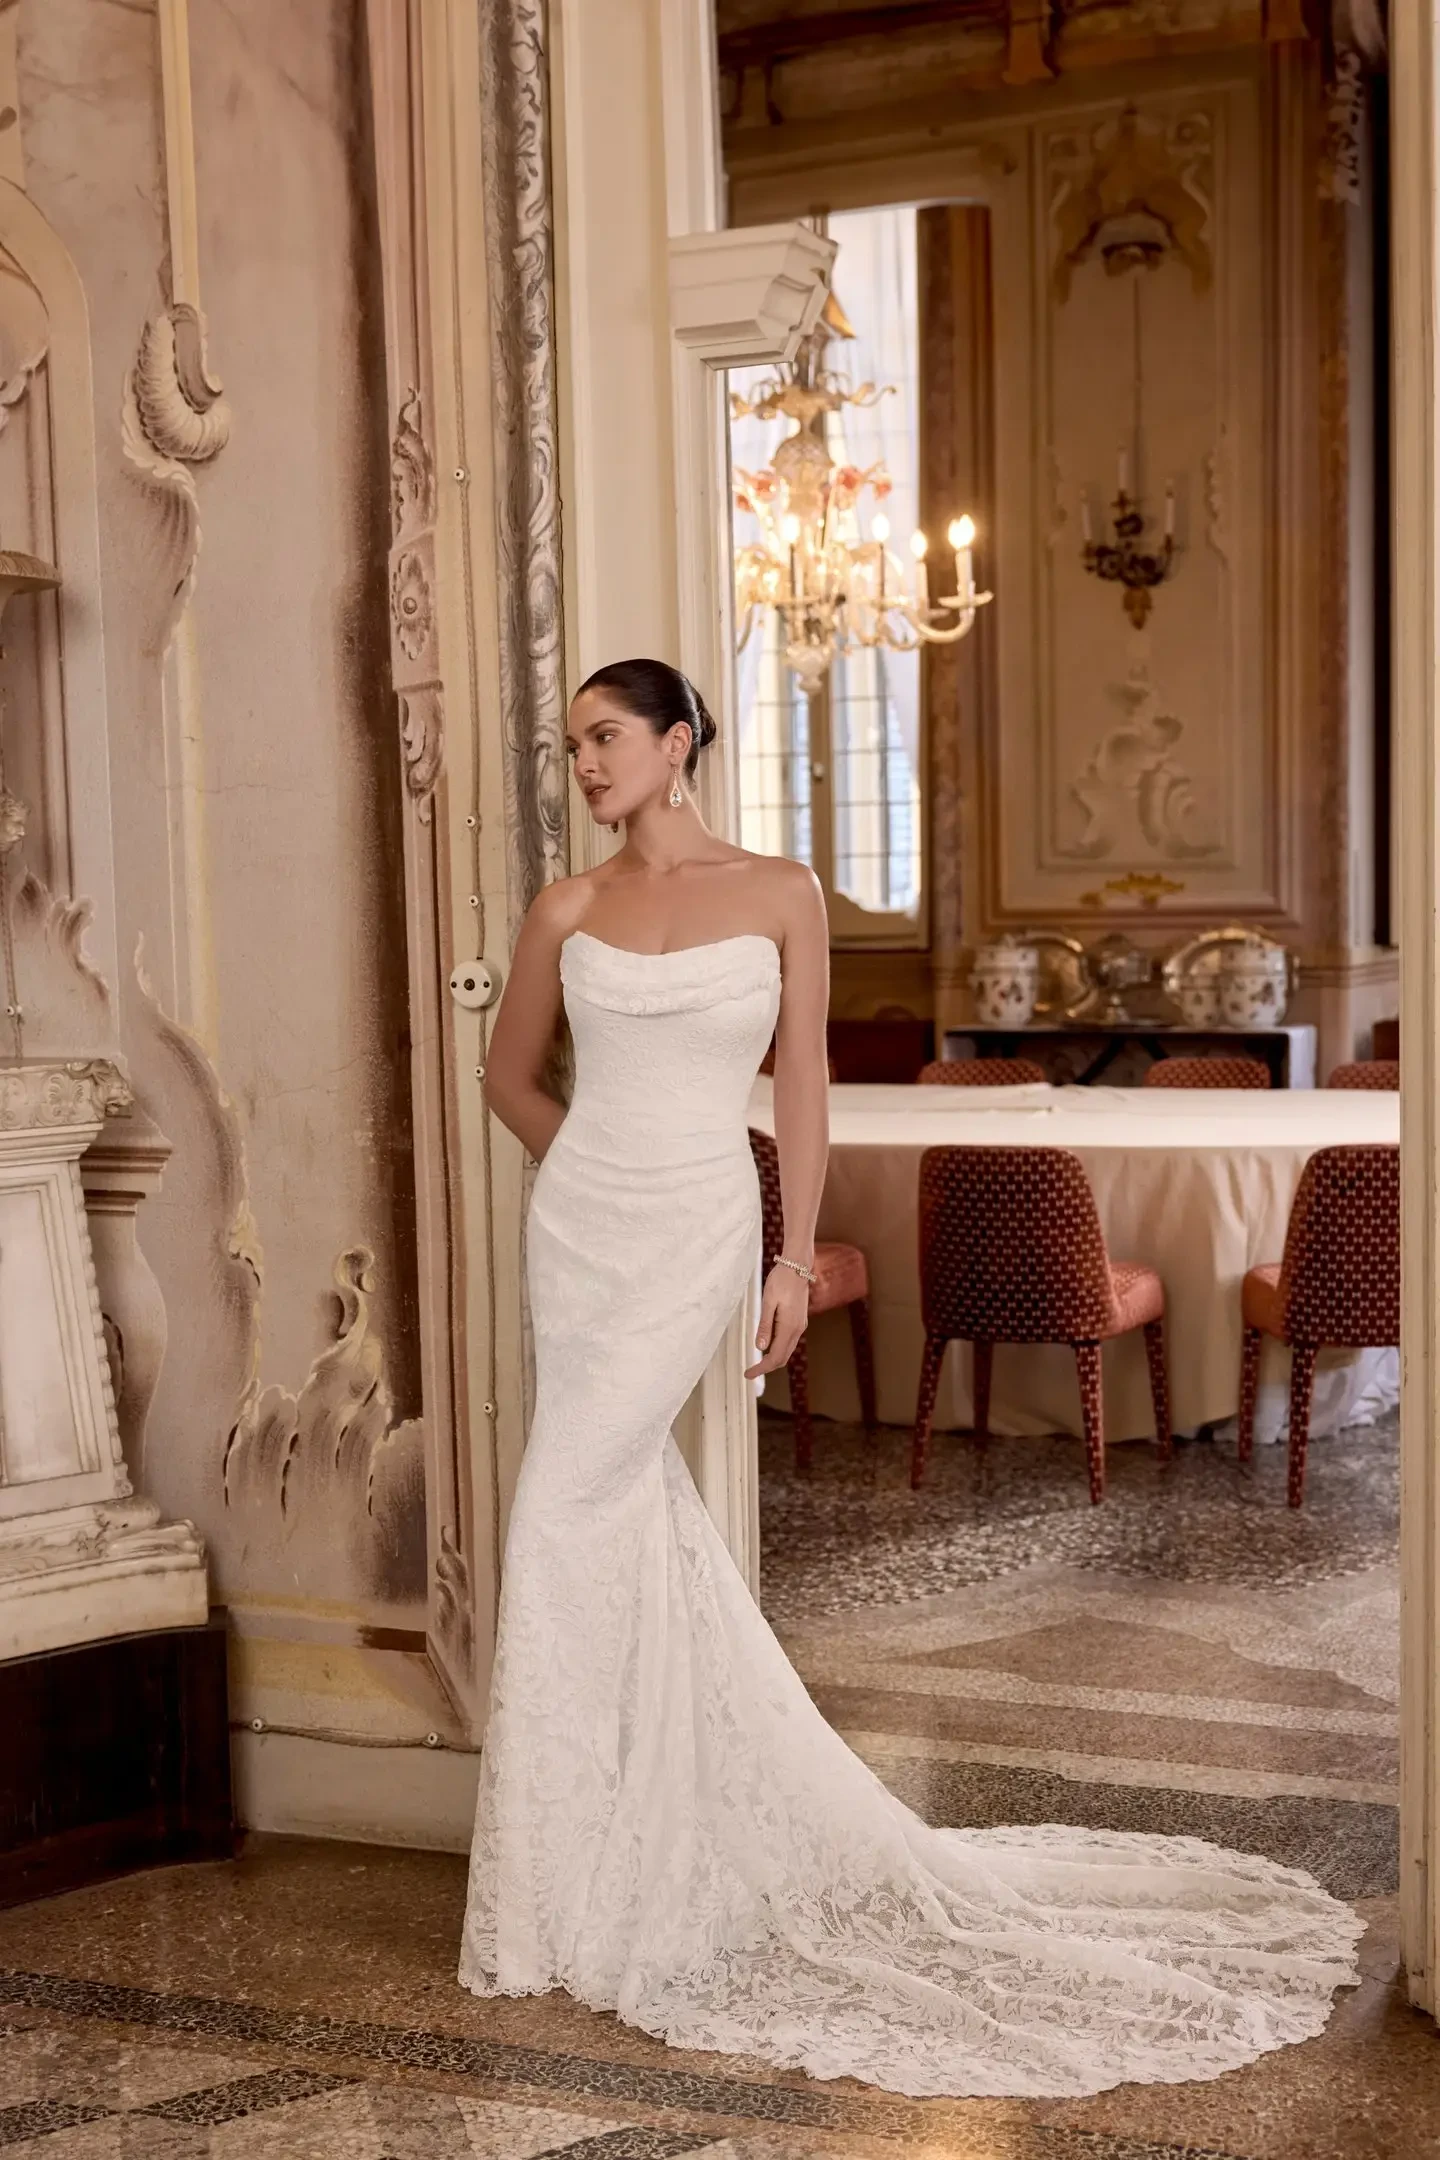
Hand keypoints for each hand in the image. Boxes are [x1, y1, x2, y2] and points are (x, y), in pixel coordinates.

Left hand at [744, 1262, 811, 1380]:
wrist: (797, 1266)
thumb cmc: (781, 1281)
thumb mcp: (768, 1302)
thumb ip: (764, 1325)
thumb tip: (759, 1347)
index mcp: (789, 1327)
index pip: (775, 1356)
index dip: (761, 1368)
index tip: (748, 1374)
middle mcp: (797, 1329)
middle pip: (783, 1358)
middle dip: (766, 1367)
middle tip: (749, 1372)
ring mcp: (800, 1325)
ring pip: (786, 1351)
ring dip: (772, 1359)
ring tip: (756, 1363)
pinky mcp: (798, 1321)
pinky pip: (789, 1342)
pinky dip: (778, 1350)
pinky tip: (767, 1347)